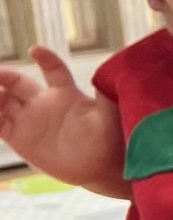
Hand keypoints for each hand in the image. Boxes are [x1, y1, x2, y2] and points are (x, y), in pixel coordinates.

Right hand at [0, 46, 123, 190]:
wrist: (99, 169)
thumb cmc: (108, 141)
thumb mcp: (108, 117)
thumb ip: (106, 96)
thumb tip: (114, 72)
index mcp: (65, 93)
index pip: (53, 70)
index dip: (45, 59)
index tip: (36, 50)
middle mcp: (43, 102)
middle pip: (17, 82)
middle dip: (4, 75)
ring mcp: (28, 119)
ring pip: (2, 99)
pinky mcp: (18, 137)